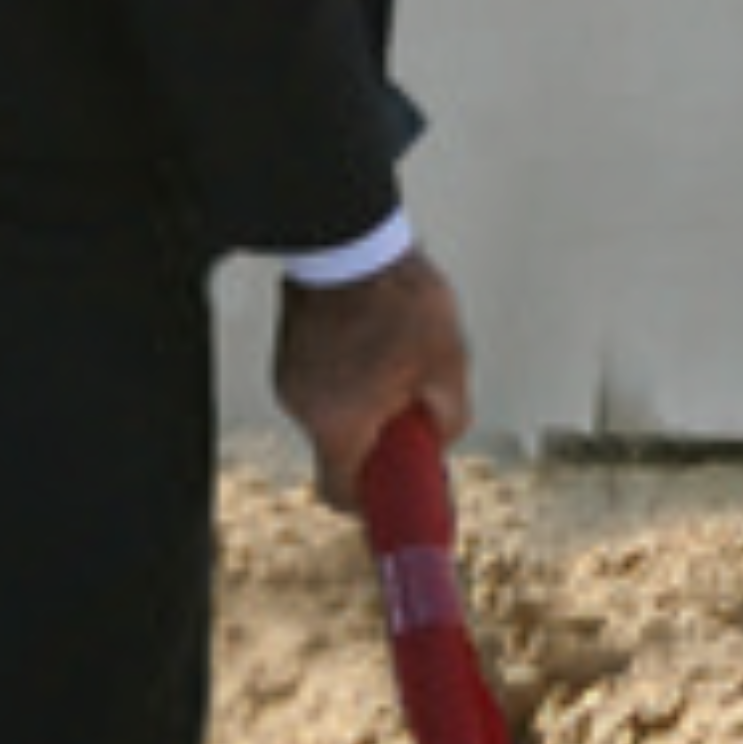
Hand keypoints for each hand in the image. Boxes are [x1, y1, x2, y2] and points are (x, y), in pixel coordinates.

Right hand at [272, 246, 470, 512]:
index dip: (371, 505)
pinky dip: (354, 376)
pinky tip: (382, 338)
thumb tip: (443, 438)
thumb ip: (450, 416)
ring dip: (371, 401)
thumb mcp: (449, 363)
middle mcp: (304, 406)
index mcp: (338, 423)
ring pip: (337, 412)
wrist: (352, 238)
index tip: (398, 498)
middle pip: (344, 449)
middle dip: (383, 439)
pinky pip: (327, 380)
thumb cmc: (399, 297)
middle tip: (419, 412)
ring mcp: (292, 375)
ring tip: (404, 357)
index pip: (341, 493)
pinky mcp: (292, 349)